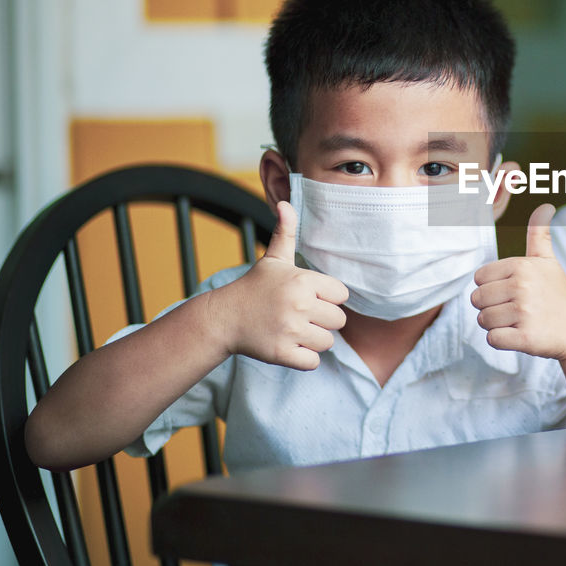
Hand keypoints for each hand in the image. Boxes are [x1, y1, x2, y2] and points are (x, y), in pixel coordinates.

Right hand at [211, 201, 348, 369]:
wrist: (223, 318)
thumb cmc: (254, 287)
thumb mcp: (273, 259)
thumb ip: (286, 232)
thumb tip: (285, 202)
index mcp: (302, 280)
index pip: (342, 295)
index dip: (327, 297)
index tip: (309, 297)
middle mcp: (298, 305)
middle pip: (339, 320)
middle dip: (322, 320)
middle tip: (300, 316)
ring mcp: (289, 330)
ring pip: (327, 342)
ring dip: (313, 340)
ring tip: (294, 330)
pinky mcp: (282, 354)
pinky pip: (313, 362)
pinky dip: (304, 359)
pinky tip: (289, 346)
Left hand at [471, 203, 565, 360]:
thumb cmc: (558, 295)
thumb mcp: (548, 261)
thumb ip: (539, 233)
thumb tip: (545, 205)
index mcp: (522, 266)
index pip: (479, 278)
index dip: (492, 287)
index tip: (513, 291)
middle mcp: (522, 287)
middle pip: (477, 299)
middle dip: (491, 307)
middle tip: (516, 309)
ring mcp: (524, 313)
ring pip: (483, 320)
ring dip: (497, 325)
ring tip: (520, 321)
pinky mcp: (525, 338)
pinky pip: (492, 340)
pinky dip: (503, 341)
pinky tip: (521, 335)